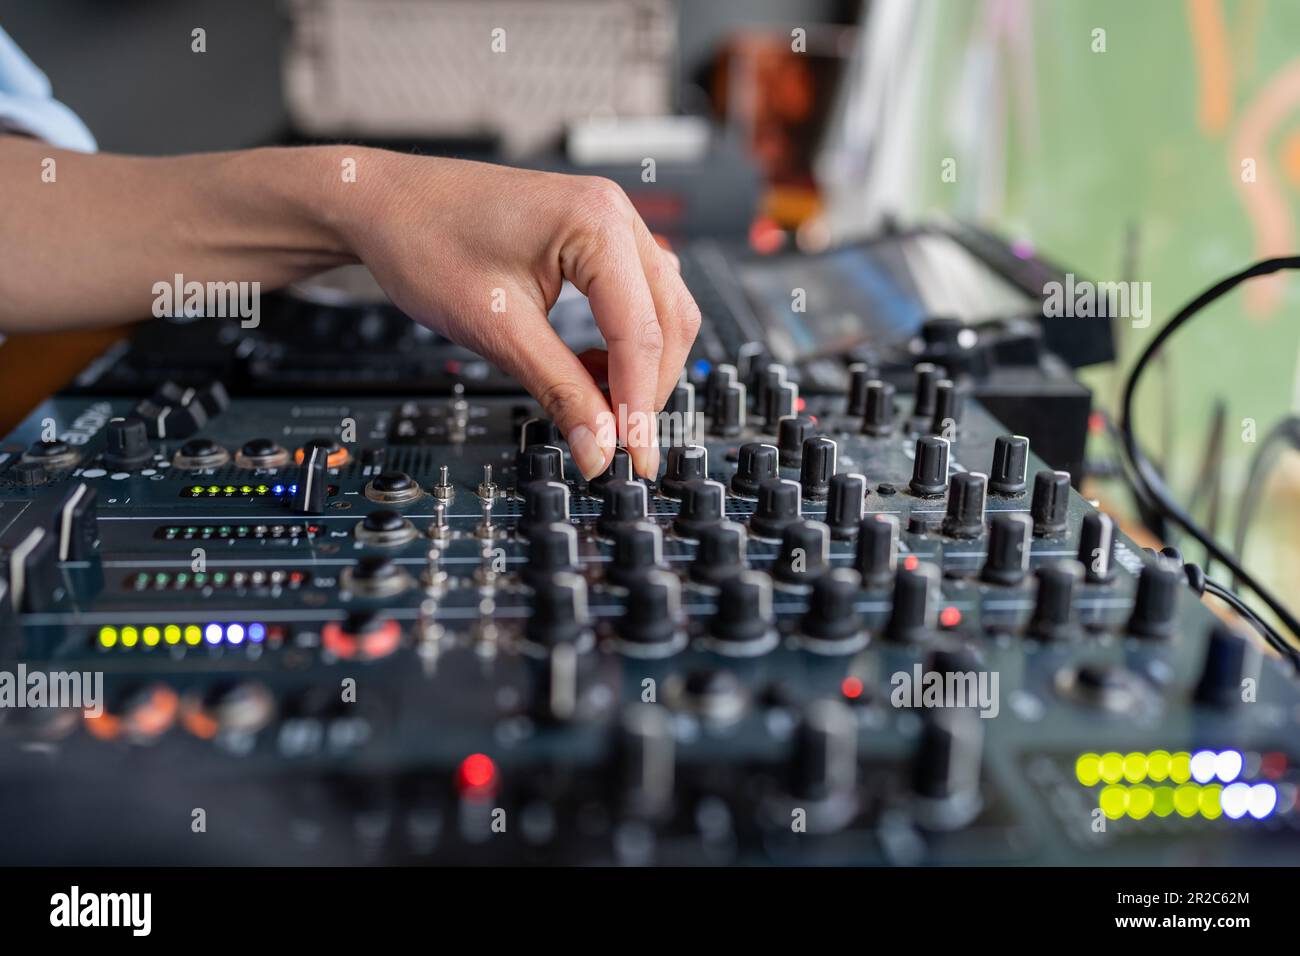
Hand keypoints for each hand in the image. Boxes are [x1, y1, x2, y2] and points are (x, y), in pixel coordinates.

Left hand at [342, 153, 701, 478]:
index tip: (635, 459)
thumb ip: (558, 390)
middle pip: (669, 322)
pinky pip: (634, 299)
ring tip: (596, 405)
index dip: (641, 406)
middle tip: (619, 444)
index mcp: (597, 222)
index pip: (641, 334)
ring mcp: (609, 223)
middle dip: (648, 388)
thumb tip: (598, 448)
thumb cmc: (424, 240)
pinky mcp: (594, 239)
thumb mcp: (496, 329)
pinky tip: (587, 369)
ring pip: (660, 311)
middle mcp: (615, 214)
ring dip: (639, 366)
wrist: (381, 203)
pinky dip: (622, 343)